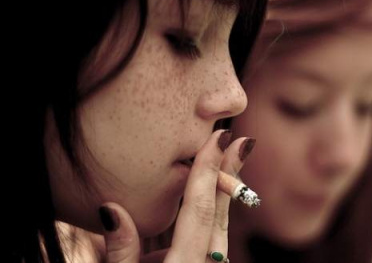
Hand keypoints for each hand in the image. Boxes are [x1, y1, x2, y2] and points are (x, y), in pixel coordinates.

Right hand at [99, 130, 254, 262]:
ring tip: (225, 161)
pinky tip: (200, 202)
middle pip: (219, 213)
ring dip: (220, 194)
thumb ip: (121, 252)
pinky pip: (209, 242)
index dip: (209, 170)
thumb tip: (111, 207)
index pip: (200, 208)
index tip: (222, 139)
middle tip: (240, 142)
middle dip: (228, 174)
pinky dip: (209, 218)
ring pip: (218, 227)